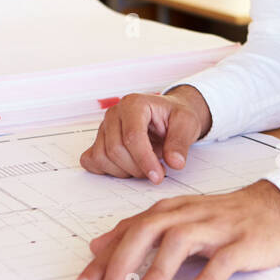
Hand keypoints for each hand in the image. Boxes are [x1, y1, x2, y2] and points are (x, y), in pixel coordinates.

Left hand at [71, 180, 279, 279]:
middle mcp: (189, 215)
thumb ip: (137, 230)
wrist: (271, 207)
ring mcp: (215, 228)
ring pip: (181, 243)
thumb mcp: (175, 218)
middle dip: (124, 262)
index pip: (129, 231)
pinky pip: (221, 262)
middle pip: (149, 231)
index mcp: (170, 211)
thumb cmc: (219, 217)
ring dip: (158, 272)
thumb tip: (98, 245)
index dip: (104, 258)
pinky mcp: (241, 243)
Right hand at [79, 85, 210, 183]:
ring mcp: (104, 127)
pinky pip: (92, 160)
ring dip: (124, 171)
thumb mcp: (187, 123)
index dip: (144, 160)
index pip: (132, 136)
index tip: (157, 176)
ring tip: (144, 166)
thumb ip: (180, 142)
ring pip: (102, 157)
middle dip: (136, 168)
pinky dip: (107, 170)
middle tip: (156, 172)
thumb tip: (175, 162)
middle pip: (115, 149)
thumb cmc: (174, 116)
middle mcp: (115, 113)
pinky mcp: (99, 140)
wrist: (168, 114)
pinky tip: (126, 168)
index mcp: (134, 104)